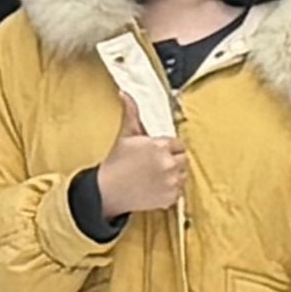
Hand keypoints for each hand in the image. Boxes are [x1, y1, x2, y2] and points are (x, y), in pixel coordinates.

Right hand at [94, 94, 190, 216]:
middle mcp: (169, 163)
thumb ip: (131, 113)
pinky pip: (178, 192)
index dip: (168, 148)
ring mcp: (171, 182)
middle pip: (183, 159)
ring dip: (174, 175)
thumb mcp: (125, 135)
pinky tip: (155, 187)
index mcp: (160, 146)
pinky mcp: (170, 198)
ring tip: (155, 176)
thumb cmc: (115, 163)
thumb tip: (124, 93)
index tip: (157, 153)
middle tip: (156, 165)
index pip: (178, 144)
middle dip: (173, 160)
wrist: (107, 191)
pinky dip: (170, 191)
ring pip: (182, 175)